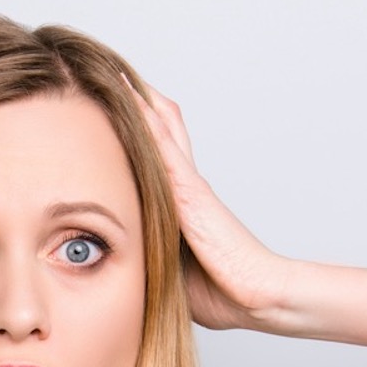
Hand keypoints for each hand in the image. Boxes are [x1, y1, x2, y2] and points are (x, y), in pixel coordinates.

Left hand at [127, 79, 284, 330]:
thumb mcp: (172, 272)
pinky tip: (126, 94)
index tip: (111, 111)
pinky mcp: (191, 193)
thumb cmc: (220, 292)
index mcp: (183, 205)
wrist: (256, 296)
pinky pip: (162, 146)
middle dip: (138, 102)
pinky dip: (144, 119)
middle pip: (163, 128)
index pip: (158, 156)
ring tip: (112, 70)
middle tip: (111, 74)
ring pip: (161, 128)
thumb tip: (121, 267)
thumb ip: (151, 258)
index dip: (139, 130)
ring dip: (138, 99)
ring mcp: (189, 186)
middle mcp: (187, 186)